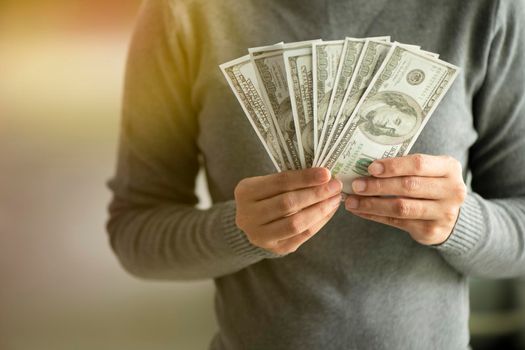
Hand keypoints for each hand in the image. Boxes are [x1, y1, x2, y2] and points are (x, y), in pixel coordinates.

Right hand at [235, 168, 342, 254]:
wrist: (254, 221)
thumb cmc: (267, 195)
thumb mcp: (269, 182)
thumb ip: (291, 179)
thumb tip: (325, 176)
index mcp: (245, 192)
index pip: (280, 182)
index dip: (305, 178)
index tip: (326, 173)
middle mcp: (247, 216)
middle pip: (288, 204)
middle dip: (316, 194)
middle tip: (335, 186)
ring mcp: (260, 235)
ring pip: (296, 223)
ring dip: (320, 210)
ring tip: (335, 199)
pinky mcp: (275, 249)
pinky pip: (302, 236)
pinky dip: (319, 222)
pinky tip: (329, 211)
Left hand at [344, 154, 466, 244]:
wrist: (450, 215)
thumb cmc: (430, 184)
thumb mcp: (428, 170)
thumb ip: (404, 167)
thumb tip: (365, 168)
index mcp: (449, 168)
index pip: (418, 164)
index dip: (393, 166)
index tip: (370, 168)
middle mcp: (452, 190)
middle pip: (408, 186)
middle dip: (377, 186)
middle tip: (355, 185)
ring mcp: (444, 213)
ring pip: (401, 207)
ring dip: (372, 204)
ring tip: (352, 201)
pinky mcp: (432, 231)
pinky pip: (397, 222)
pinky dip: (375, 216)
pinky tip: (360, 211)